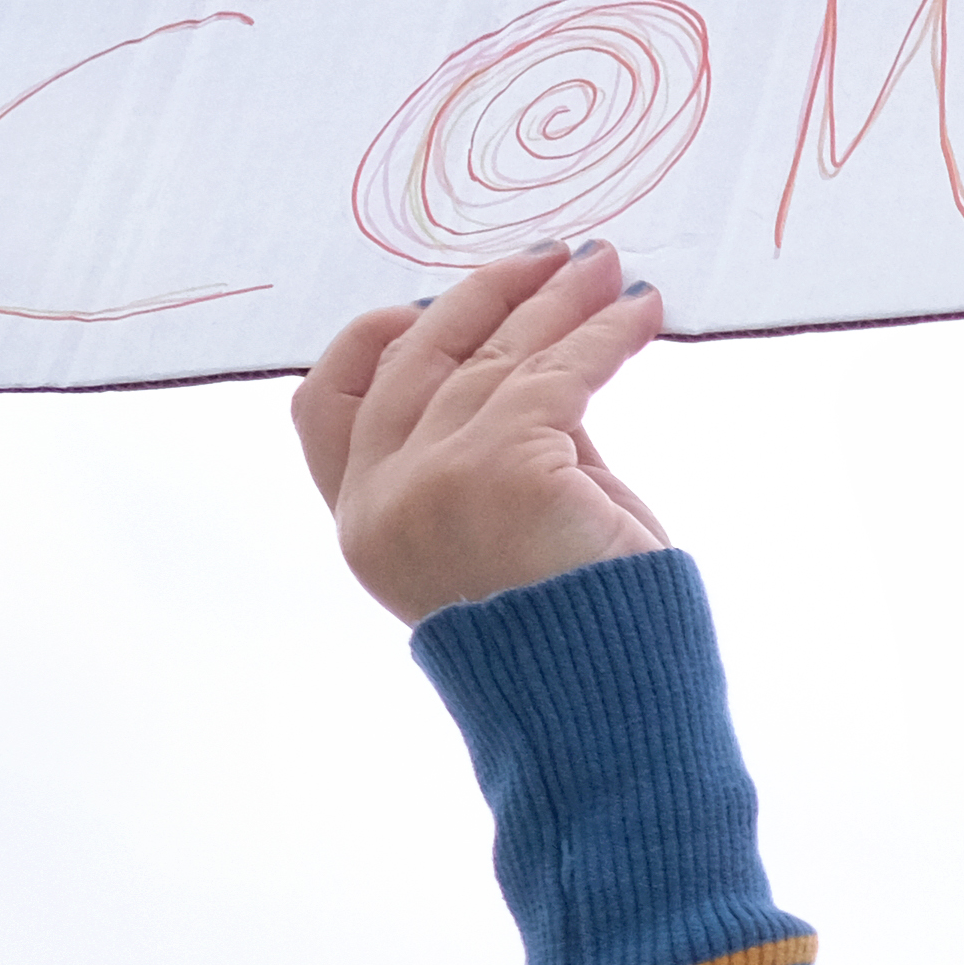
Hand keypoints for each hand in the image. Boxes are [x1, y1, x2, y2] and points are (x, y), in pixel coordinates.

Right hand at [293, 240, 673, 625]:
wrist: (602, 705)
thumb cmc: (574, 632)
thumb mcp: (508, 527)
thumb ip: (500, 448)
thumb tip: (540, 359)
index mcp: (363, 523)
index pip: (324, 404)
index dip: (374, 337)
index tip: (431, 300)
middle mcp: (381, 498)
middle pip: (415, 359)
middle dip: (485, 298)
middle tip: (549, 259)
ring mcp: (433, 479)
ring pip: (495, 358)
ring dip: (557, 302)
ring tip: (603, 267)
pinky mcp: (501, 465)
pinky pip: (559, 373)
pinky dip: (605, 335)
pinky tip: (638, 310)